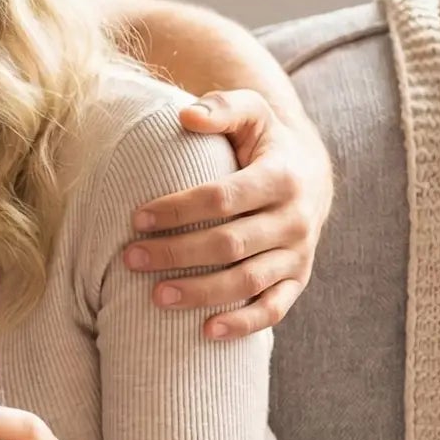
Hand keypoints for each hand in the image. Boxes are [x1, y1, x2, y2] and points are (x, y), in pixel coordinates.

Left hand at [123, 89, 333, 340]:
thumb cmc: (263, 141)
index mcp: (282, 177)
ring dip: (201, 293)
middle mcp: (295, 219)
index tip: (137, 217)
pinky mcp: (298, 280)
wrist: (310, 172)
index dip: (179, 209)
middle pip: (230, 243)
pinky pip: (273, 309)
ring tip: (155, 296)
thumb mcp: (251, 111)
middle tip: (130, 258)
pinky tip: (207, 332)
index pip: (224, 198)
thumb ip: (222, 107)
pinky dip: (243, 324)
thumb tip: (186, 115)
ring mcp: (299, 254)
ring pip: (248, 280)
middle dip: (177, 252)